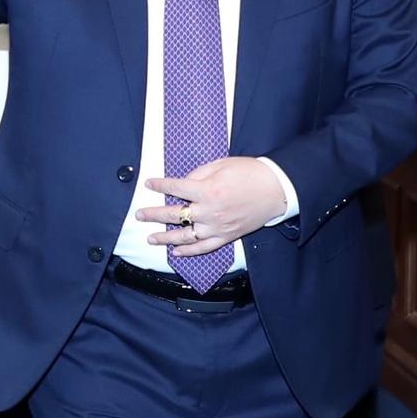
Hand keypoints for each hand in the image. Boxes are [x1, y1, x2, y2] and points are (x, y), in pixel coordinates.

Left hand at [135, 157, 286, 256]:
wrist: (276, 189)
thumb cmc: (249, 173)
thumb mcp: (221, 165)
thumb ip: (198, 174)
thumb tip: (183, 181)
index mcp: (207, 190)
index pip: (175, 188)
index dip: (159, 185)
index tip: (148, 184)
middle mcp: (209, 212)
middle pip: (174, 215)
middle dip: (153, 215)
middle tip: (139, 215)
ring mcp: (217, 227)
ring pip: (185, 236)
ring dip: (165, 239)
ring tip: (150, 238)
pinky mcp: (226, 237)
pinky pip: (204, 248)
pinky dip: (189, 252)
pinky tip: (176, 252)